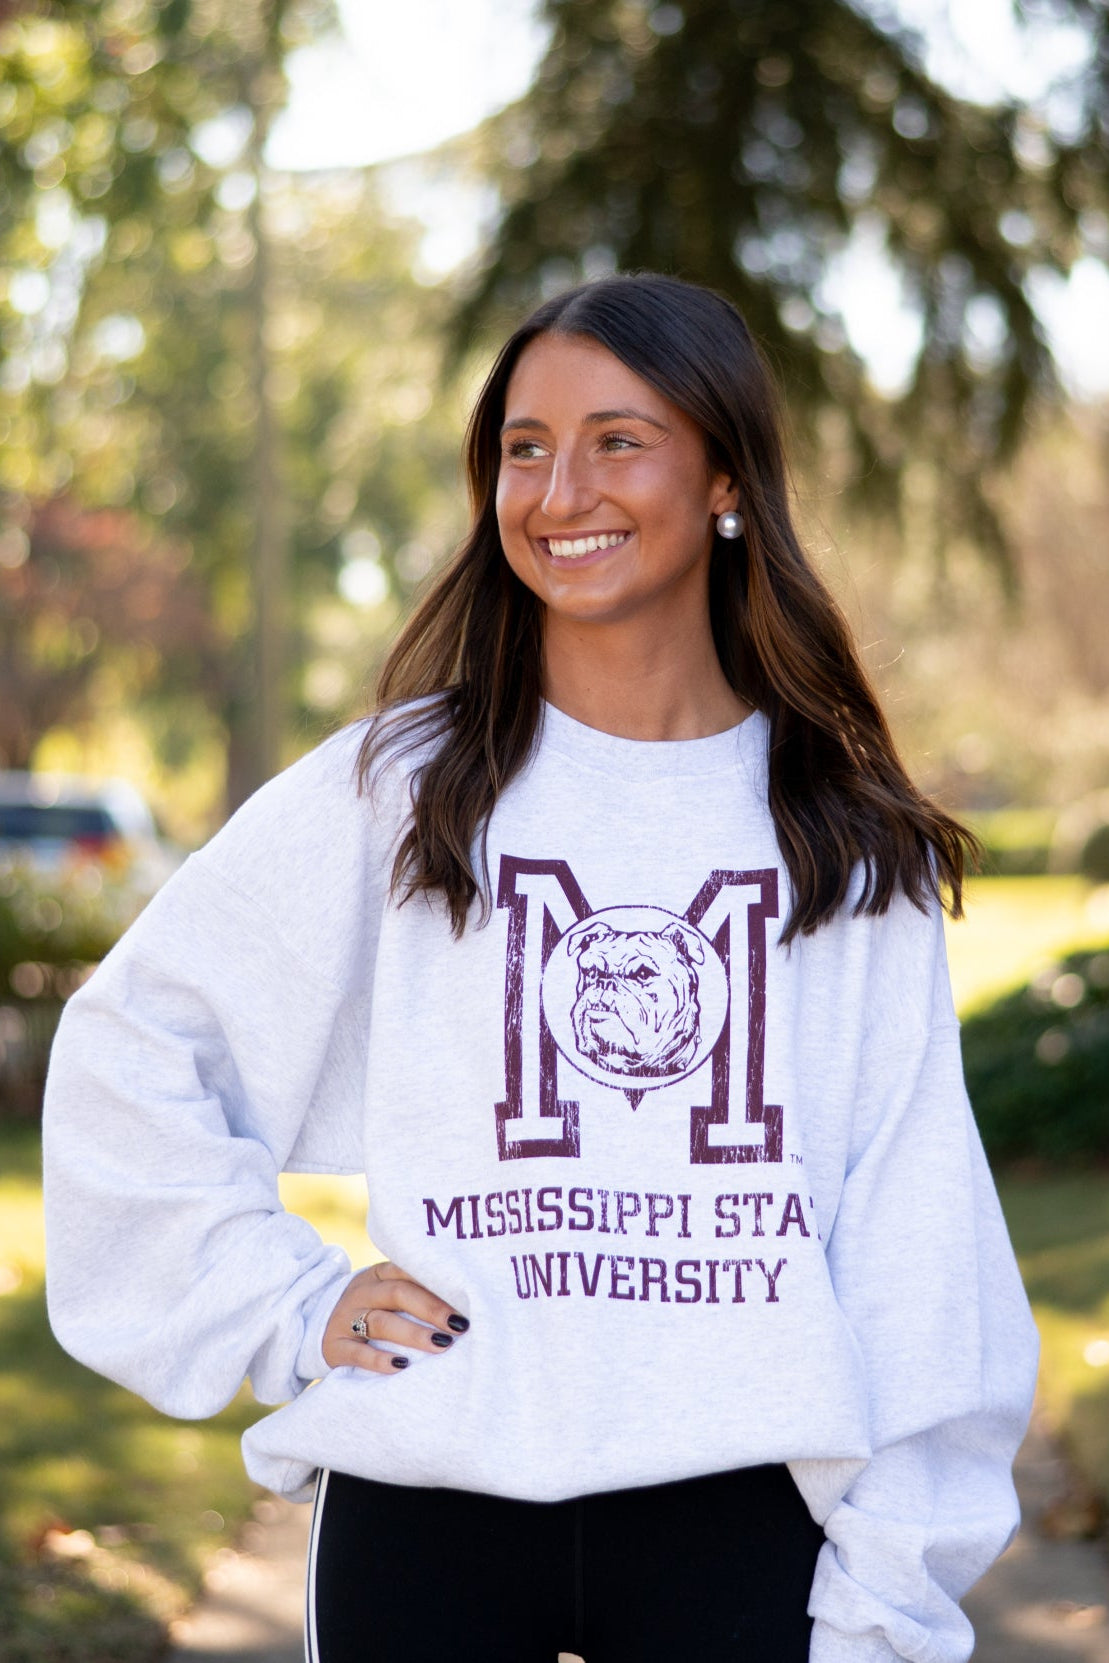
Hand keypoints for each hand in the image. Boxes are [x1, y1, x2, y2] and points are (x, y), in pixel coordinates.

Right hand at [321, 1261, 468, 1374]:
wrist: (316, 1325)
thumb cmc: (373, 1310)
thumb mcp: (387, 1294)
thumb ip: (416, 1293)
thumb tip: (467, 1304)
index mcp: (379, 1274)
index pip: (408, 1271)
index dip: (437, 1283)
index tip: (466, 1298)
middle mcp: (362, 1293)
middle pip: (398, 1294)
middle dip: (432, 1309)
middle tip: (460, 1325)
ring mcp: (346, 1319)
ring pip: (381, 1322)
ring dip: (413, 1334)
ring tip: (442, 1345)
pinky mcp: (335, 1347)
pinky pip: (358, 1353)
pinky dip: (380, 1360)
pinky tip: (401, 1366)